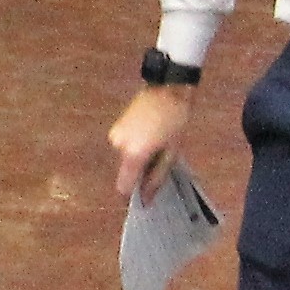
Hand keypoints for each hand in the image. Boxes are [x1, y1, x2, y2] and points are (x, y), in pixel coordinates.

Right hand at [109, 81, 194, 201]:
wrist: (167, 90)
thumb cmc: (174, 122)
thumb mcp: (171, 153)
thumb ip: (156, 178)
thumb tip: (146, 200)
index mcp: (132, 155)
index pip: (123, 186)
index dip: (131, 197)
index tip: (143, 199)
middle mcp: (117, 146)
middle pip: (124, 172)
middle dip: (138, 174)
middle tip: (159, 166)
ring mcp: (114, 135)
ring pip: (124, 159)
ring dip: (137, 161)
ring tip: (157, 149)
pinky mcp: (116, 127)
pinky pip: (124, 147)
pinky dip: (134, 149)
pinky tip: (150, 139)